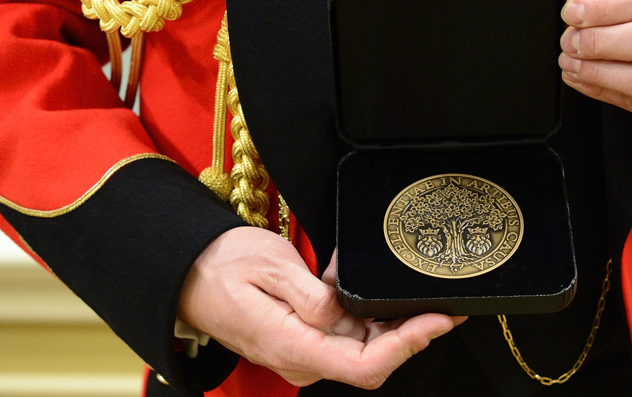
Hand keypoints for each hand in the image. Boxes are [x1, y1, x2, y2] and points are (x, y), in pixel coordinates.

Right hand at [178, 226, 463, 388]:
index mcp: (294, 346)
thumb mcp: (267, 266)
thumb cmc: (221, 267)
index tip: (436, 320)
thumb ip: (309, 294)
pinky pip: (350, 333)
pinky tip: (373, 288)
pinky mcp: (308, 338)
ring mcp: (307, 350)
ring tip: (410, 288)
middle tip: (442, 300)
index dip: (408, 346)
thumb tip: (340, 312)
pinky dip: (369, 312)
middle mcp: (304, 358)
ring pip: (367, 345)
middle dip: (413, 332)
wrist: (188, 272)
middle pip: (374, 358)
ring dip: (393, 321)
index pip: (365, 365)